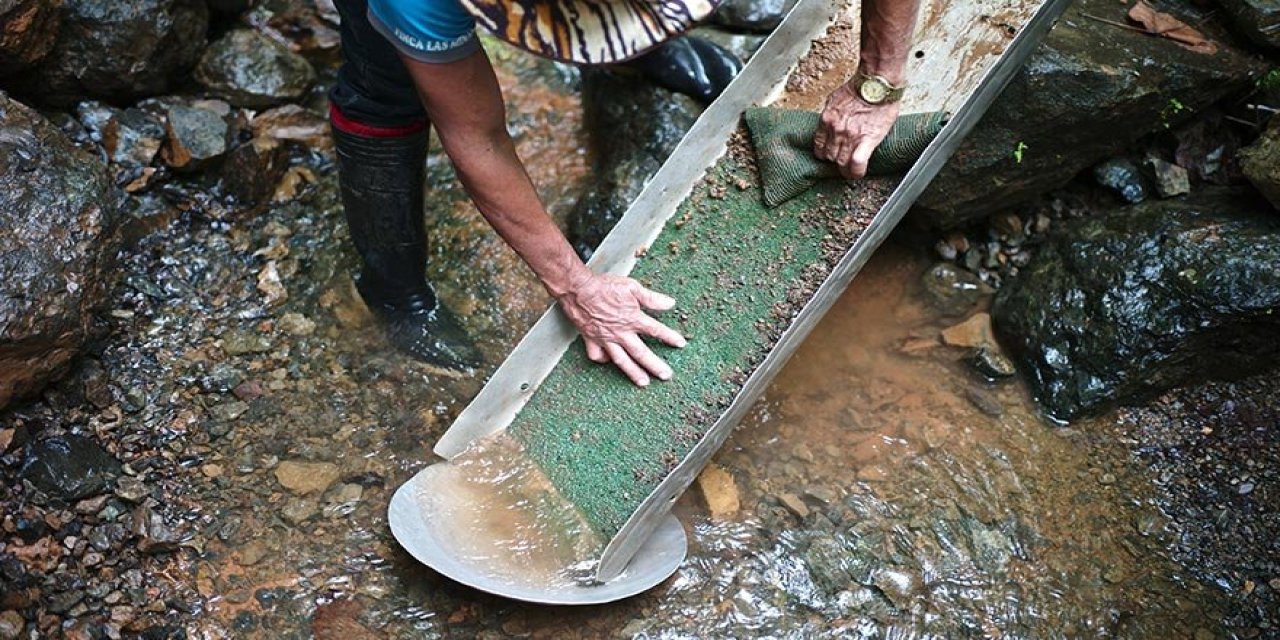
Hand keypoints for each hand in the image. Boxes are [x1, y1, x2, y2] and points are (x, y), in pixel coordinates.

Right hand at [555, 271, 686, 386]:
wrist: (578, 289)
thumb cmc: (604, 286)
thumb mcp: (632, 287)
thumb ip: (652, 298)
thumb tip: (669, 303)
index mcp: (632, 319)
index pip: (656, 331)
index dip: (670, 338)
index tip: (680, 344)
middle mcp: (620, 332)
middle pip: (641, 353)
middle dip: (655, 366)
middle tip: (666, 375)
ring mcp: (605, 339)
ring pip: (622, 360)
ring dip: (633, 373)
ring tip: (643, 382)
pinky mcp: (591, 340)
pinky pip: (598, 356)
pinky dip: (604, 361)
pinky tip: (609, 362)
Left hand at [813, 81, 900, 178]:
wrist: (878, 82)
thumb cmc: (861, 87)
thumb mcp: (836, 98)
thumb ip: (831, 113)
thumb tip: (831, 121)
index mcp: (826, 119)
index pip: (818, 146)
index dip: (824, 153)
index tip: (830, 154)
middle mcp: (835, 129)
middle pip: (829, 156)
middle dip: (835, 161)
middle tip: (842, 161)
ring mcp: (850, 136)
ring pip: (841, 162)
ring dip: (845, 168)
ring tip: (850, 170)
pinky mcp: (867, 139)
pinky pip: (857, 163)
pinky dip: (856, 172)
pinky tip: (858, 173)